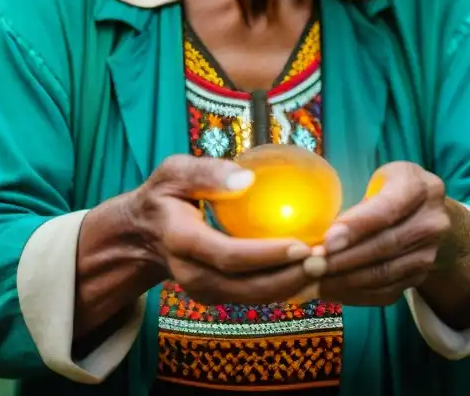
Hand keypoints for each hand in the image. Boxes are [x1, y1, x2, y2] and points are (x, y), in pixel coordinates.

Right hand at [129, 154, 322, 304]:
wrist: (142, 235)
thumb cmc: (166, 195)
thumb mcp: (175, 172)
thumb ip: (206, 172)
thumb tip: (247, 177)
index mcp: (182, 242)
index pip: (229, 256)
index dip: (266, 255)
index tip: (302, 244)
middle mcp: (192, 275)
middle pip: (246, 287)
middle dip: (290, 278)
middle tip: (326, 259)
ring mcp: (204, 290)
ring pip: (253, 297)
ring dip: (292, 286)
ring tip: (326, 266)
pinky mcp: (216, 295)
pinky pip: (254, 295)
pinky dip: (283, 286)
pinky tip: (311, 269)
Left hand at [316, 161, 451, 305]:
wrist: (431, 215)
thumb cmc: (394, 190)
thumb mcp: (380, 180)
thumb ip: (358, 201)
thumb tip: (317, 230)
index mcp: (420, 188)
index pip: (387, 209)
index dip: (356, 226)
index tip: (327, 242)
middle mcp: (431, 222)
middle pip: (384, 245)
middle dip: (343, 259)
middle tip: (311, 266)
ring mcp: (429, 253)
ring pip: (384, 273)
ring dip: (345, 280)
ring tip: (314, 281)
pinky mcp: (421, 276)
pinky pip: (386, 290)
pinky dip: (355, 294)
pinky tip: (331, 291)